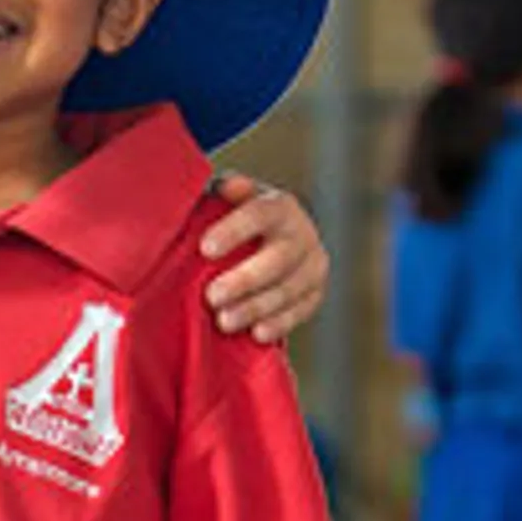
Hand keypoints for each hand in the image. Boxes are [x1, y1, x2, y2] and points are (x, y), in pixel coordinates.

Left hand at [201, 174, 328, 342]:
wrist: (266, 238)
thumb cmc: (232, 218)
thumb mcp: (224, 200)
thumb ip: (221, 194)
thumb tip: (224, 187)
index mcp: (278, 205)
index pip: (259, 214)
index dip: (234, 230)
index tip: (205, 248)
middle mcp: (303, 233)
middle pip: (278, 259)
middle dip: (244, 280)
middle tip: (211, 296)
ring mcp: (314, 264)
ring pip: (289, 289)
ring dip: (256, 307)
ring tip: (224, 321)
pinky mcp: (316, 292)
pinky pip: (302, 310)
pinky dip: (280, 323)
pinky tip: (257, 334)